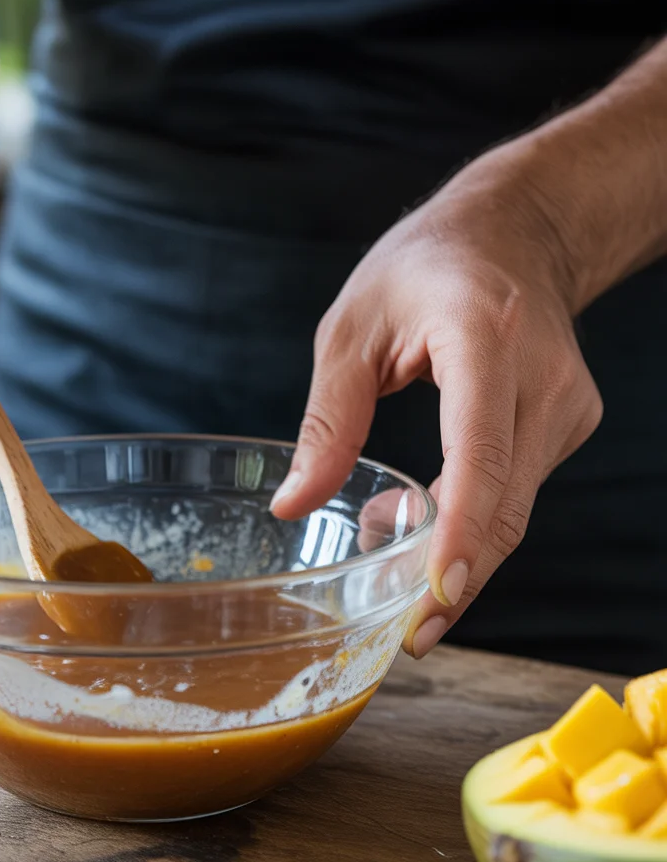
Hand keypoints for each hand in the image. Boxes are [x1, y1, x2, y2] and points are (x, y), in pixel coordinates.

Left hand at [271, 162, 602, 656]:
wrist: (518, 229)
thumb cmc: (424, 267)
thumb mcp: (350, 329)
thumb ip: (327, 420)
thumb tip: (293, 503)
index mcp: (484, 339)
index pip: (481, 452)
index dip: (460, 531)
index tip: (436, 594)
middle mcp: (541, 378)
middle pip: (505, 505)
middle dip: (454, 578)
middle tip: (405, 632)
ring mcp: (566, 406)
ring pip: (517, 512)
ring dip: (457, 552)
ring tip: (395, 562)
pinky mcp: (568, 424)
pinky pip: (520, 494)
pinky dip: (473, 522)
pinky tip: (426, 521)